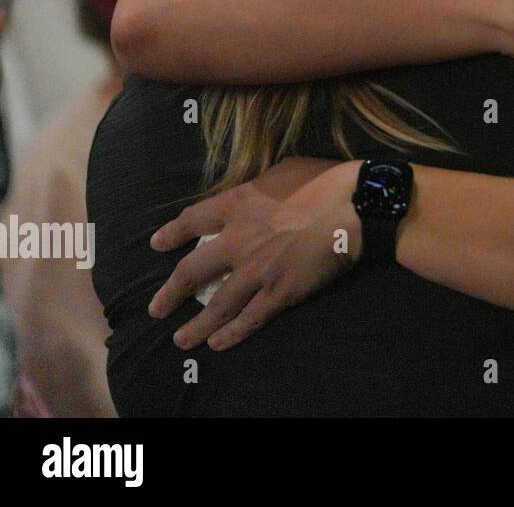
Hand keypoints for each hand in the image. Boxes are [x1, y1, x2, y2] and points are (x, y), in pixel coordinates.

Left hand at [148, 158, 359, 349]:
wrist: (357, 204)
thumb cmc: (326, 179)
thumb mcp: (284, 168)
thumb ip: (260, 184)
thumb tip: (256, 191)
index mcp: (238, 204)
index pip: (193, 219)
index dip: (172, 233)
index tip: (157, 244)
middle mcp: (239, 240)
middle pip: (193, 271)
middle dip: (171, 292)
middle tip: (156, 309)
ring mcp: (258, 270)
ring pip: (217, 304)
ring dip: (196, 326)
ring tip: (181, 340)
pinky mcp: (281, 292)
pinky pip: (250, 318)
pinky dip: (233, 333)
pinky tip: (218, 344)